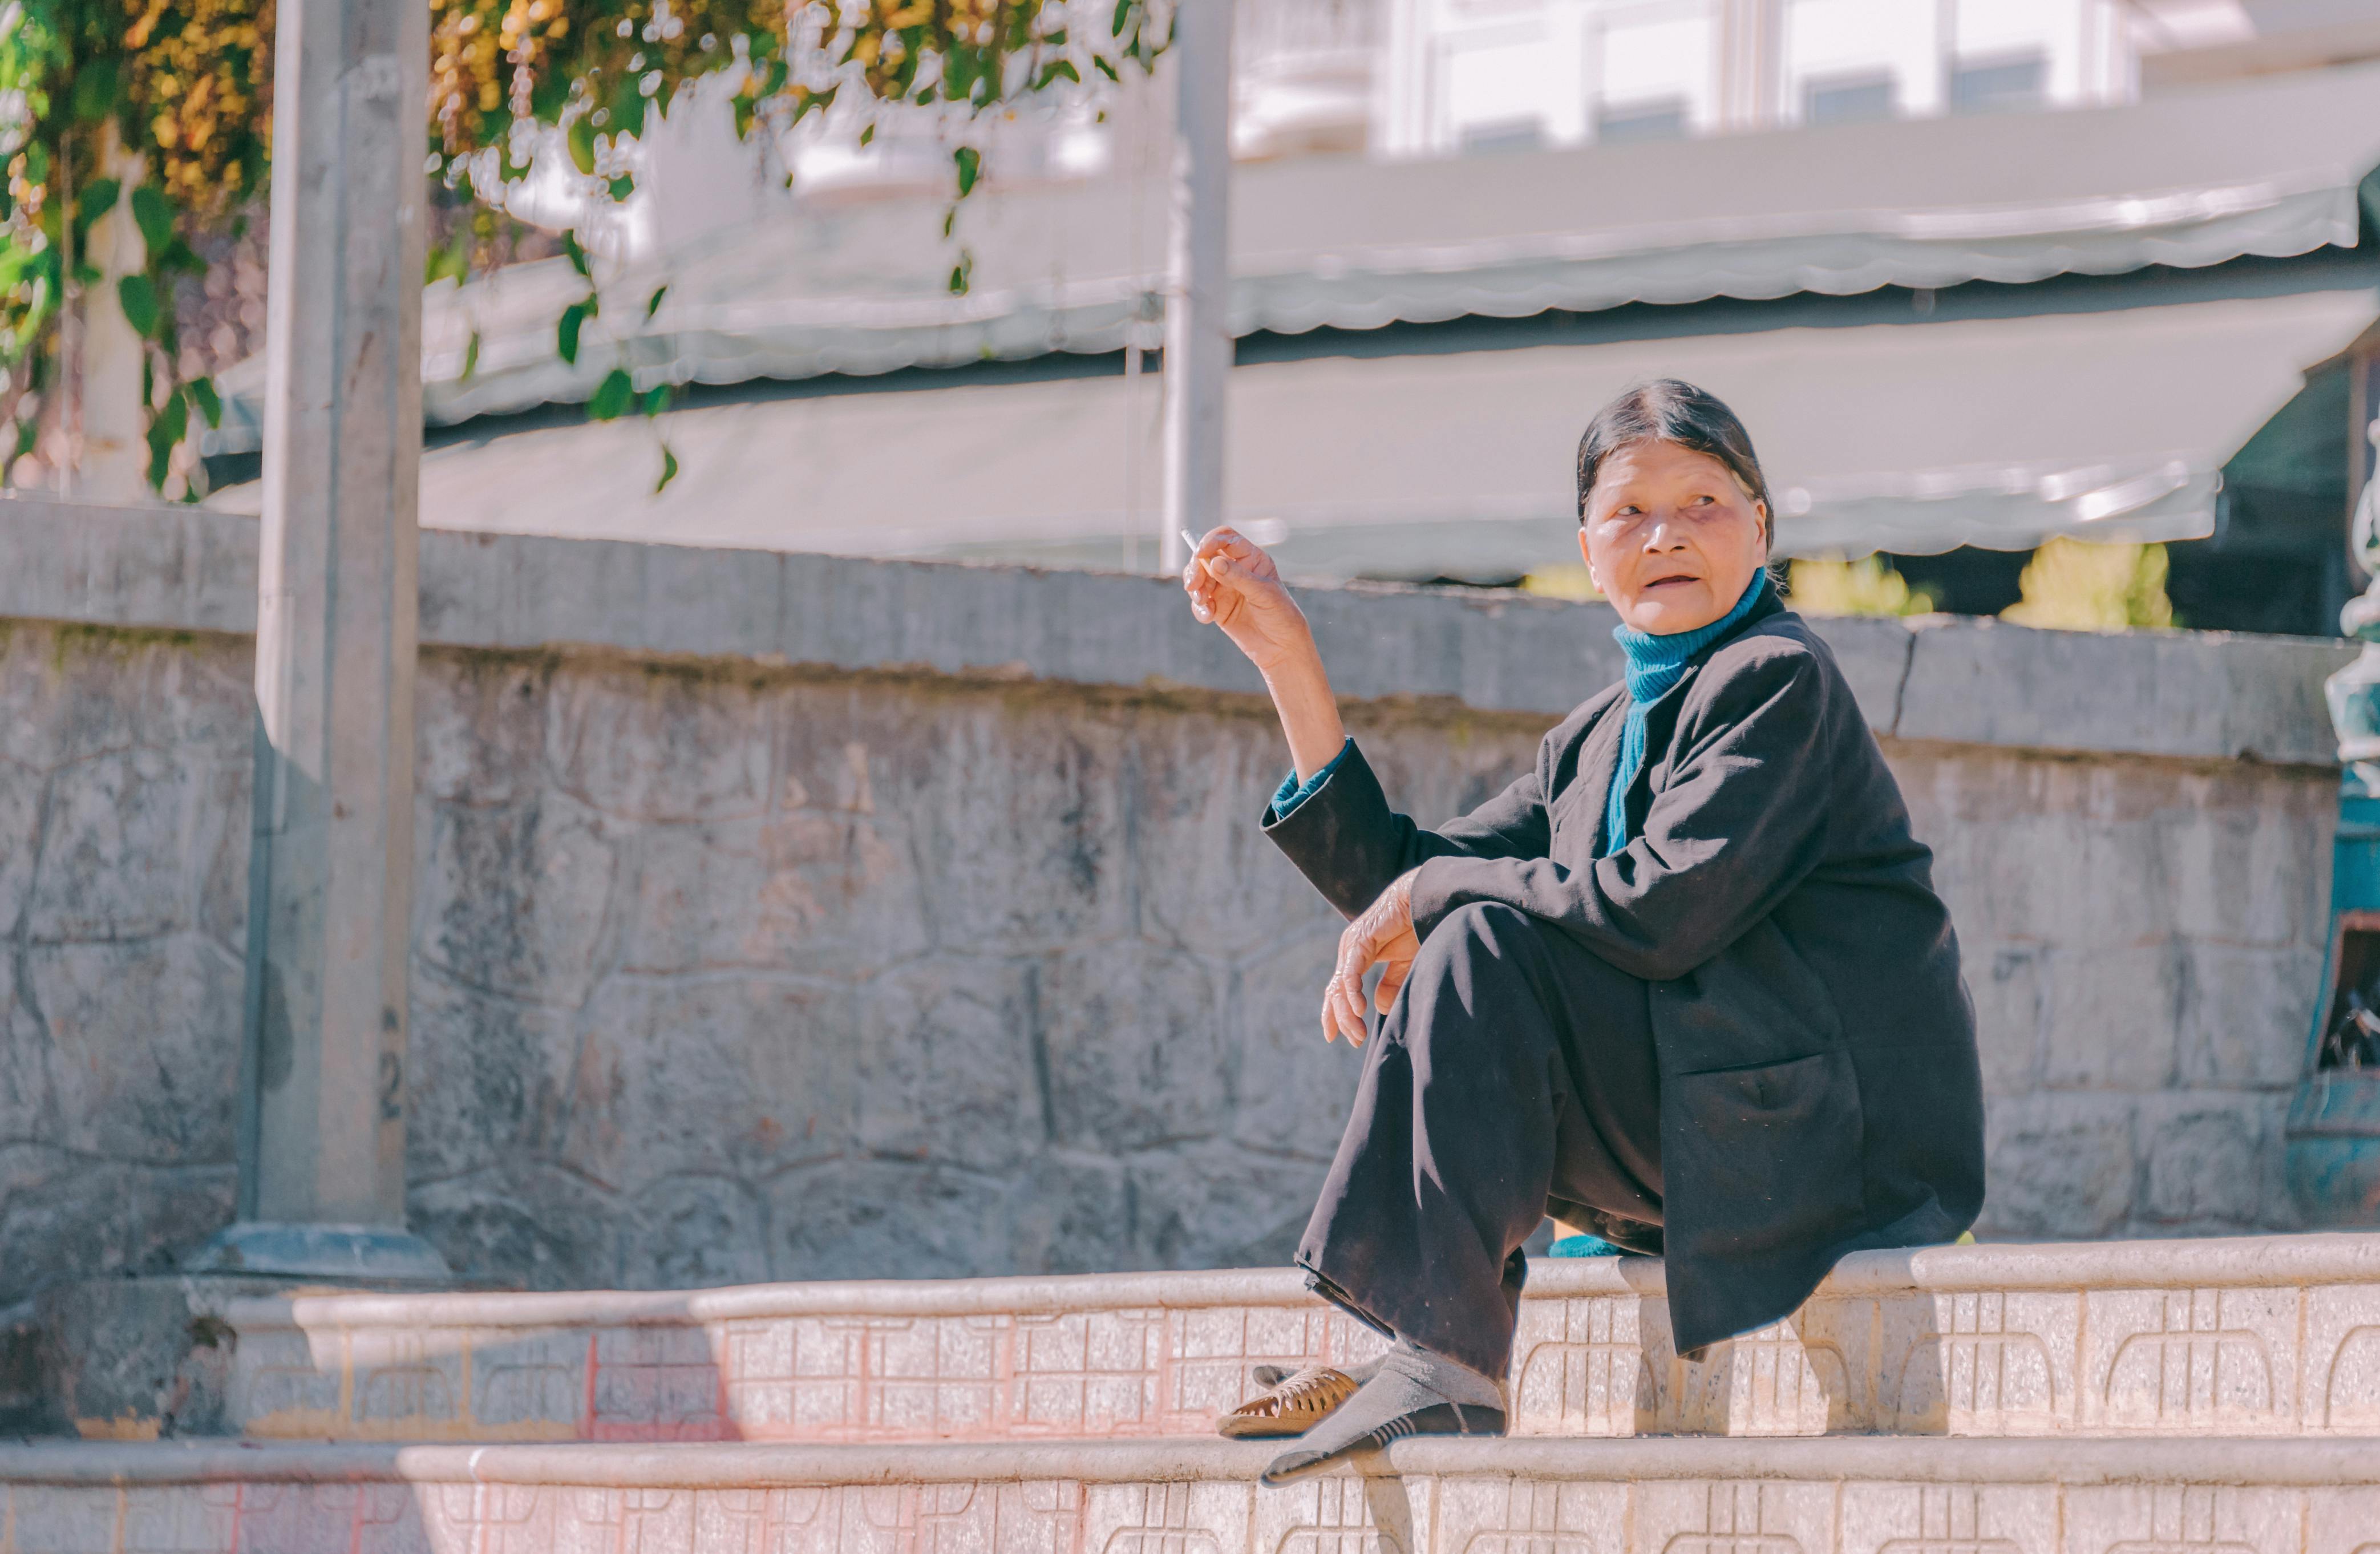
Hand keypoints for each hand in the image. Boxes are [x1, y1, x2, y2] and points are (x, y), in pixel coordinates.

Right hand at [1182, 527, 1312, 673]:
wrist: (1283, 649)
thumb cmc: (1282, 616)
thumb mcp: (1264, 594)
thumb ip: (1239, 577)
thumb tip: (1214, 562)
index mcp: (1251, 559)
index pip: (1226, 539)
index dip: (1210, 541)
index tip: (1200, 553)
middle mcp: (1236, 570)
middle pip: (1206, 557)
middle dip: (1196, 568)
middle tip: (1194, 585)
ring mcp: (1225, 588)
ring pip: (1198, 577)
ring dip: (1194, 588)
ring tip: (1202, 602)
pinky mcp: (1218, 607)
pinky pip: (1199, 601)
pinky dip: (1199, 608)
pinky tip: (1209, 617)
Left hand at [1320, 870, 1421, 1045]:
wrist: (1423, 900)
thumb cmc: (1414, 927)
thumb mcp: (1403, 963)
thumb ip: (1390, 984)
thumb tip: (1380, 1008)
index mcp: (1356, 956)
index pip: (1339, 989)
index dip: (1335, 1014)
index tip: (1336, 1037)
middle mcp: (1349, 951)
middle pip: (1336, 992)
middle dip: (1341, 1019)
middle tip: (1355, 1040)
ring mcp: (1352, 945)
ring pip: (1341, 986)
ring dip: (1347, 1013)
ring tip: (1358, 1034)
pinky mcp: (1360, 940)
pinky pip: (1352, 972)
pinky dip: (1354, 993)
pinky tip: (1359, 1010)